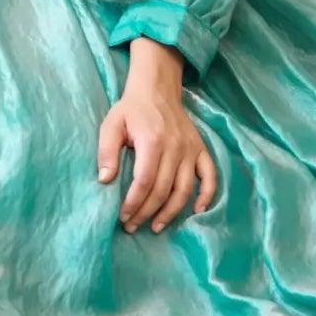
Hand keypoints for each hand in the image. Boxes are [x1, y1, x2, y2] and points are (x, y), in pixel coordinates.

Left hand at [97, 41, 216, 232]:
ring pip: (184, 189)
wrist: (157, 89)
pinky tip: (197, 211)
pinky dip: (207, 196)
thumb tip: (105, 180)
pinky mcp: (201, 150)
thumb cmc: (131, 110)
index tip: (123, 216)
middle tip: (132, 226)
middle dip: (146, 212)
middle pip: (163, 190)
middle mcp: (175, 147)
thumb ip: (106, 151)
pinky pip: (210, 176)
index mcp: (152, 141)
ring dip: (171, 212)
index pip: (145, 181)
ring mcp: (191, 149)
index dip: (134, 203)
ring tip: (156, 227)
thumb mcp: (111, 124)